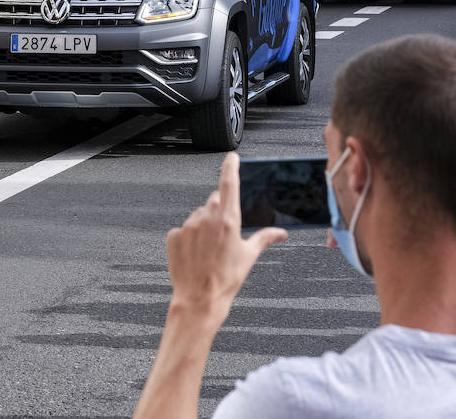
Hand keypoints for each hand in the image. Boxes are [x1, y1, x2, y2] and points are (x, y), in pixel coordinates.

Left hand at [166, 153, 286, 314]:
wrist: (199, 299)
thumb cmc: (226, 279)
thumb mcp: (249, 257)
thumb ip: (265, 238)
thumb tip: (281, 233)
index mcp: (228, 220)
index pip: (229, 183)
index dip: (231, 167)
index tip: (232, 157)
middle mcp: (206, 218)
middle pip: (214, 201)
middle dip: (220, 211)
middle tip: (224, 235)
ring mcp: (187, 225)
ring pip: (198, 216)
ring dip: (204, 226)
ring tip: (209, 251)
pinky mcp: (173, 235)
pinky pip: (183, 229)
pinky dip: (189, 237)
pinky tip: (195, 255)